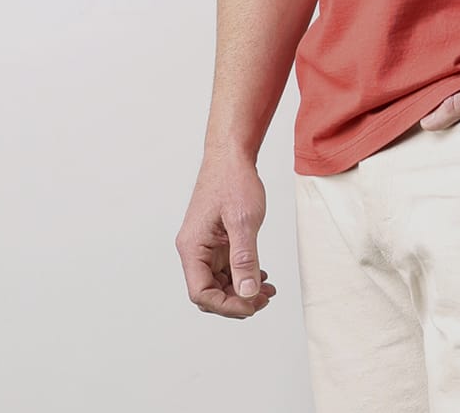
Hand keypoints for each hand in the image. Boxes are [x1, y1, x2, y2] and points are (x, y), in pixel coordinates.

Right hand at [176, 155, 277, 319]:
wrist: (232, 155)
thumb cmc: (232, 180)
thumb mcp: (243, 221)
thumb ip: (244, 259)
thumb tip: (247, 293)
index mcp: (192, 247)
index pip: (201, 293)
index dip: (226, 306)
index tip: (251, 305)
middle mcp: (194, 249)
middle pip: (209, 292)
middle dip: (236, 300)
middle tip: (264, 299)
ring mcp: (205, 245)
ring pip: (219, 282)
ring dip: (242, 290)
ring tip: (267, 289)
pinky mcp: (216, 240)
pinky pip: (226, 268)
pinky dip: (243, 275)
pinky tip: (260, 275)